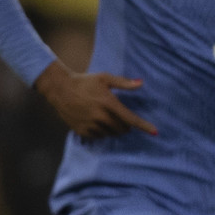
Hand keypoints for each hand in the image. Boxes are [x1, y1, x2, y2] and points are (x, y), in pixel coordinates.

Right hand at [35, 63, 156, 138]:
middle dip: (125, 126)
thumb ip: (124, 83)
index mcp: (108, 103)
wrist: (59, 89)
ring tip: (106, 117)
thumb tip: (141, 83)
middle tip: (120, 117)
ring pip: (111, 134)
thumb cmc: (85, 81)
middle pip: (122, 129)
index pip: (131, 119)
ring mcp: (90, 125)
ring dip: (113, 129)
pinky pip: (99, 136)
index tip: (155, 132)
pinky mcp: (82, 131)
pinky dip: (102, 132)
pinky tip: (96, 122)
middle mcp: (100, 116)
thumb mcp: (104, 78)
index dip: (144, 126)